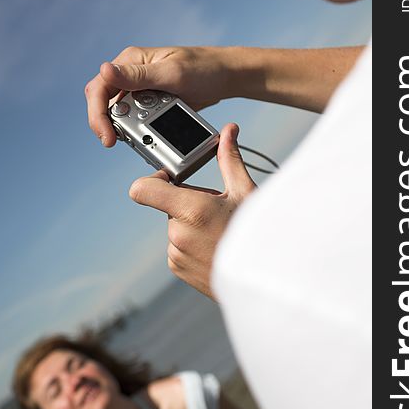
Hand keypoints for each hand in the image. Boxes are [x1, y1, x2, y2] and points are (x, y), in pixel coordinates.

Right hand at [84, 46, 234, 146]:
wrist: (226, 77)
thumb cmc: (203, 68)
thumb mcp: (171, 73)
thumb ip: (138, 76)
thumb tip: (104, 70)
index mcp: (131, 62)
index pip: (100, 88)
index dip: (97, 114)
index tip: (107, 136)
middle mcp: (131, 74)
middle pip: (104, 103)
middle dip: (108, 124)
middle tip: (115, 143)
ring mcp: (141, 90)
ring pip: (120, 114)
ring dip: (126, 128)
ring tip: (141, 136)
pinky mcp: (152, 103)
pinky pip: (137, 120)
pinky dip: (140, 130)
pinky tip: (150, 137)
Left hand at [129, 123, 255, 298]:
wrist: (265, 277)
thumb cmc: (258, 235)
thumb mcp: (245, 193)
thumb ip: (229, 160)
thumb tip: (229, 131)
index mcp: (191, 210)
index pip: (143, 190)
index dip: (152, 180)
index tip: (171, 180)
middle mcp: (178, 234)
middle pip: (168, 206)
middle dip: (187, 204)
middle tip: (215, 211)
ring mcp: (177, 254)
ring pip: (175, 227)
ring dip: (191, 226)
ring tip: (218, 232)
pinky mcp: (178, 269)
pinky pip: (177, 247)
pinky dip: (192, 244)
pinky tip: (214, 246)